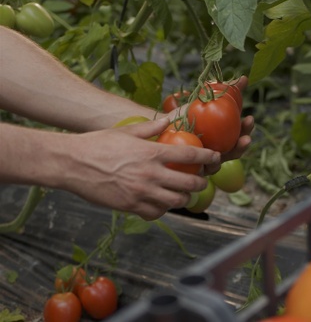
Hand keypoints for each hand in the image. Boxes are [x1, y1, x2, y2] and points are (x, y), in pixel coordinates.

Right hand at [59, 118, 219, 219]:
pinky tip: (161, 204)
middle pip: (190, 183)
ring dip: (184, 198)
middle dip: (200, 183)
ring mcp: (142, 192)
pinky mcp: (131, 206)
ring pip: (176, 202)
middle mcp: (151, 174)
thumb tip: (168, 120)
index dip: (208, 157)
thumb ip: (151, 128)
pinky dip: (162, 210)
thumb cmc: (98, 144)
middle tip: (201, 181)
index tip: (216, 157)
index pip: (191, 156)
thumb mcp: (126, 131)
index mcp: (152, 153)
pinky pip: (156, 213)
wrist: (71, 163)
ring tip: (183, 194)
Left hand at [164, 76, 254, 175]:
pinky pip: (205, 170)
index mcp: (222, 137)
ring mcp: (205, 163)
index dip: (246, 128)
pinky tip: (213, 158)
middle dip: (243, 144)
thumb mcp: (205, 100)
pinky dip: (211, 165)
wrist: (159, 127)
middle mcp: (216, 152)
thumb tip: (244, 78)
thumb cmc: (184, 114)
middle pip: (234, 151)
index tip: (250, 118)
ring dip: (230, 156)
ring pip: (222, 162)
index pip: (239, 134)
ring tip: (228, 151)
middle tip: (247, 137)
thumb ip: (225, 91)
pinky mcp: (193, 172)